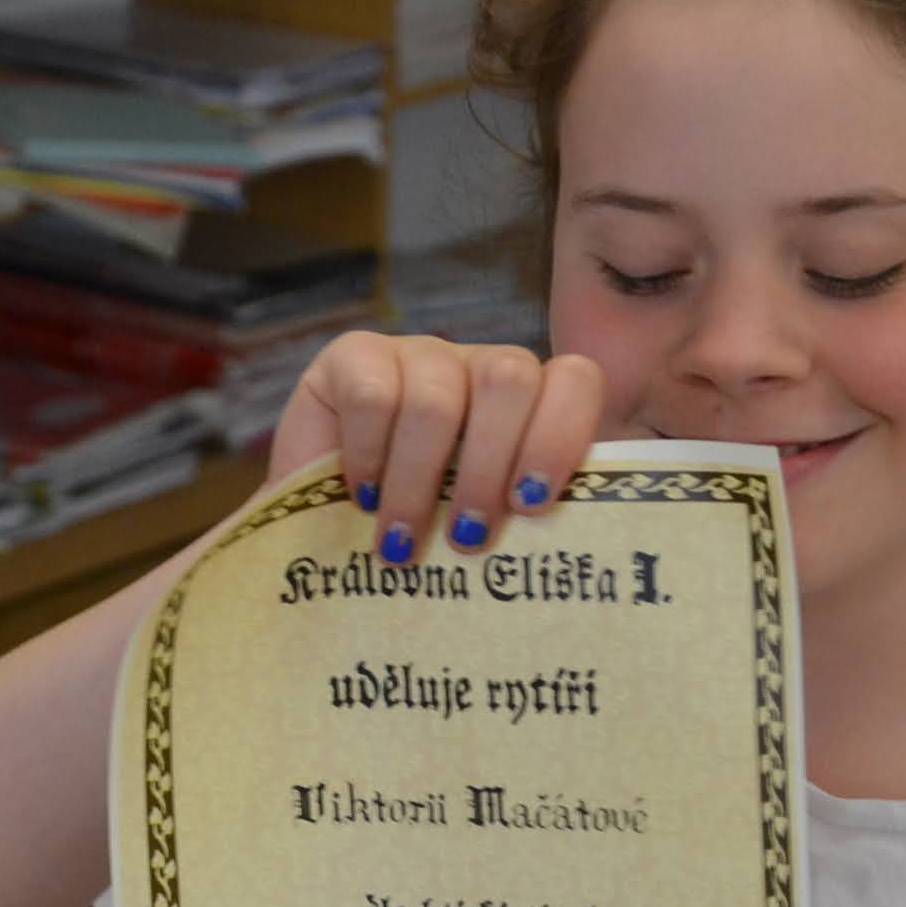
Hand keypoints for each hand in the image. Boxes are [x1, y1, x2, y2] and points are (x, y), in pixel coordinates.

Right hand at [267, 334, 603, 558]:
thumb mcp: (483, 534)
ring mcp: (420, 355)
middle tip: (466, 538)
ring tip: (402, 542)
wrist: (325, 539)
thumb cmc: (421, 544)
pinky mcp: (354, 356)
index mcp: (533, 405)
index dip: (560, 435)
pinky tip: (364, 498)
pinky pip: (372, 395)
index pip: (575, 381)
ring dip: (419, 481)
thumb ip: (529, 527)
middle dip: (487, 468)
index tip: (530, 504)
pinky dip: (370, 455)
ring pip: (436, 398)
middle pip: (508, 380)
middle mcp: (482, 369)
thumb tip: (580, 552)